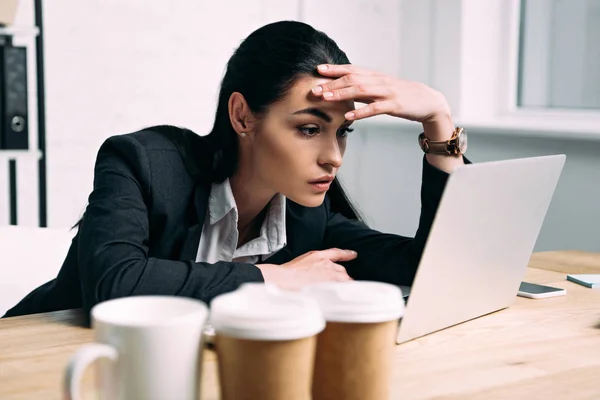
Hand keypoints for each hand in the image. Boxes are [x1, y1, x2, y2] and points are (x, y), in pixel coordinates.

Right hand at [256, 248, 355, 289]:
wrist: (283, 280)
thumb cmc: (286, 275)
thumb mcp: (299, 263)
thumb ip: (309, 265)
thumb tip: (311, 273)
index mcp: (317, 256)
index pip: (336, 253)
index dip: (346, 254)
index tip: (353, 254)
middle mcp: (326, 264)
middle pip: (341, 269)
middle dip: (341, 276)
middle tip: (339, 284)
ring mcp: (330, 275)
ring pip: (344, 279)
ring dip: (344, 284)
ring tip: (342, 292)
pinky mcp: (331, 285)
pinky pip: (343, 287)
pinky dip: (345, 291)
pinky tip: (346, 296)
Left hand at [312, 64, 452, 139]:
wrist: (428, 101)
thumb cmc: (402, 96)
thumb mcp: (382, 89)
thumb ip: (365, 88)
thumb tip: (344, 90)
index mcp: (375, 76)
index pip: (351, 69)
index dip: (334, 69)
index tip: (317, 70)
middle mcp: (380, 81)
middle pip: (352, 79)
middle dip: (332, 84)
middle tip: (314, 89)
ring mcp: (387, 92)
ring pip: (361, 90)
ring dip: (341, 94)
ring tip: (326, 98)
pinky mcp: (394, 105)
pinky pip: (375, 108)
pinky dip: (360, 112)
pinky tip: (348, 116)